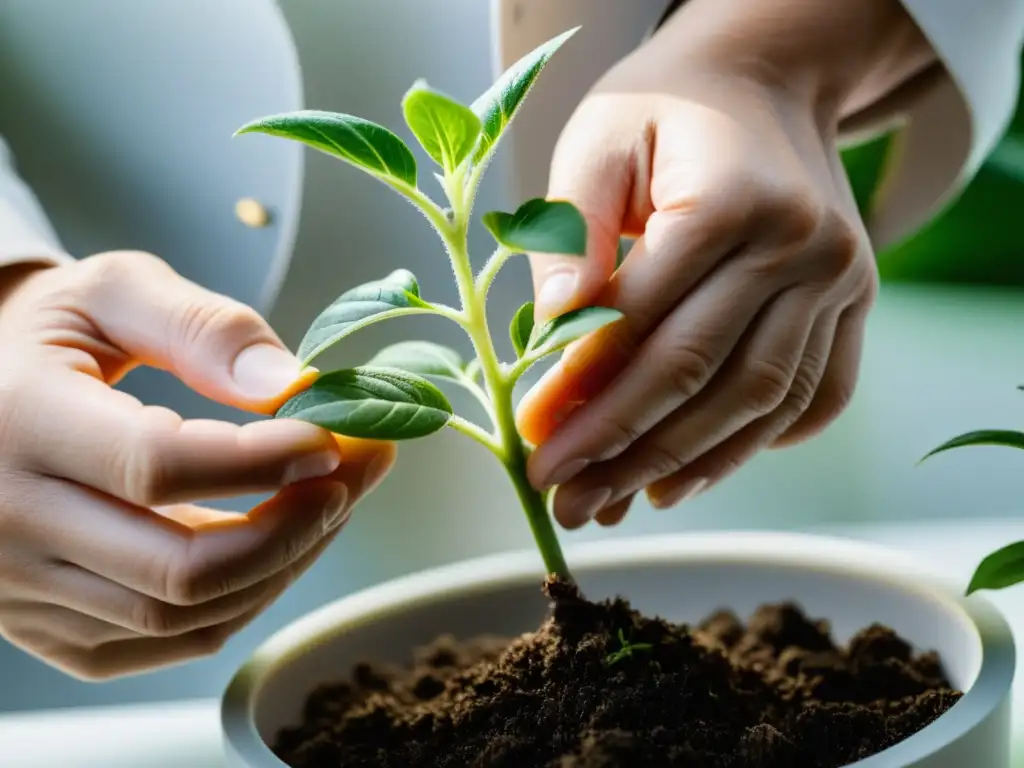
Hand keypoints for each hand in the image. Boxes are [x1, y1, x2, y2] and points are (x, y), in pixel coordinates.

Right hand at [0, 252, 393, 678]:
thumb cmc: (53, 334)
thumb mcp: (112, 293)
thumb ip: (202, 326)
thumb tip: (291, 384)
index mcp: (16, 421)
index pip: (156, 466)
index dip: (263, 461)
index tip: (335, 437)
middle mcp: (4, 521)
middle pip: (180, 567)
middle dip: (295, 526)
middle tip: (354, 475)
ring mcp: (19, 588)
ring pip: (183, 616)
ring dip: (282, 565)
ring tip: (329, 503)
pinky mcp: (43, 627)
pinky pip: (165, 642)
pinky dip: (242, 601)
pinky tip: (277, 545)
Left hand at [517, 0, 932, 528]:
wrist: (764, 83)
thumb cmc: (665, 110)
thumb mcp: (598, 140)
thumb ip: (570, 229)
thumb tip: (550, 329)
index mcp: (730, 200)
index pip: (641, 320)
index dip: (582, 391)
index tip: (533, 439)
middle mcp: (801, 246)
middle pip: (700, 374)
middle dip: (622, 449)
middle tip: (564, 500)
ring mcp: (840, 280)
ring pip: (758, 401)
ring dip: (683, 464)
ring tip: (617, 502)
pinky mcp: (856, 304)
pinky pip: (815, 398)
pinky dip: (755, 445)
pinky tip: (691, 472)